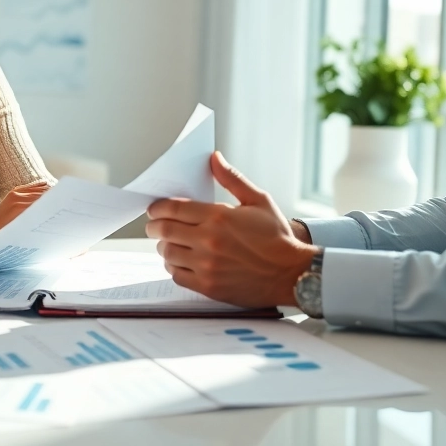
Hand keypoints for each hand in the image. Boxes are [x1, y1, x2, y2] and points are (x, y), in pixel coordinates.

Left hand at [145, 151, 316, 307]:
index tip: (155, 208)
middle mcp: (209, 241)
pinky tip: (181, 261)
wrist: (291, 273)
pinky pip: (176, 275)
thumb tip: (214, 158)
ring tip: (170, 242)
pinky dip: (173, 267)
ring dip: (164, 246)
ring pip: (167, 254)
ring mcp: (207, 266)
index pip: (173, 209)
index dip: (158, 207)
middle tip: (155, 225)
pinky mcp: (208, 286)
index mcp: (218, 217)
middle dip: (154, 226)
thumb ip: (232, 179)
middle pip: (164, 230)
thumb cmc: (278, 237)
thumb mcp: (258, 200)